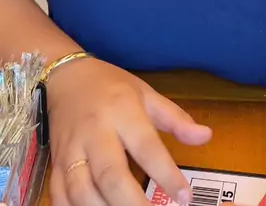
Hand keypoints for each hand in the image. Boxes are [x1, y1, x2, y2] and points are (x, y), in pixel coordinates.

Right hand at [46, 57, 211, 205]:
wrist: (66, 77)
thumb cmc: (111, 87)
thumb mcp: (147, 94)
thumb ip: (175, 119)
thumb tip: (206, 136)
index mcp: (123, 111)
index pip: (147, 147)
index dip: (166, 174)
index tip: (185, 198)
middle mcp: (96, 132)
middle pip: (110, 174)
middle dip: (132, 202)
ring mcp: (71, 150)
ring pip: (82, 190)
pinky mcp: (55, 163)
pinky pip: (59, 195)